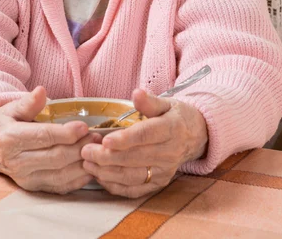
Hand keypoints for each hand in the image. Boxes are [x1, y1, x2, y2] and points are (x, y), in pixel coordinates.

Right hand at [0, 86, 101, 193]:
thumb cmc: (2, 123)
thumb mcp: (11, 108)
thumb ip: (28, 102)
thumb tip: (42, 91)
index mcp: (11, 139)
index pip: (44, 137)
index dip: (66, 133)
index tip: (85, 126)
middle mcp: (17, 162)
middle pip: (55, 158)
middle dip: (79, 148)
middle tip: (97, 137)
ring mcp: (25, 178)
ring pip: (60, 175)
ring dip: (82, 164)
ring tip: (96, 150)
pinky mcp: (32, 187)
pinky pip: (58, 187)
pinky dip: (77, 180)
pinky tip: (88, 168)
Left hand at [81, 89, 207, 197]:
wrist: (195, 136)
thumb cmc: (174, 116)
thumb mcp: (166, 103)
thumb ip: (149, 101)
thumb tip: (137, 93)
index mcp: (171, 129)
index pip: (146, 135)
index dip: (125, 139)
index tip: (106, 140)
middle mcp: (169, 152)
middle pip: (136, 158)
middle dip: (108, 157)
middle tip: (86, 151)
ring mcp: (165, 171)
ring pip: (133, 176)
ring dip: (108, 172)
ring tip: (88, 163)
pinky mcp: (160, 183)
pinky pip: (136, 189)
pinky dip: (116, 186)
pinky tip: (100, 177)